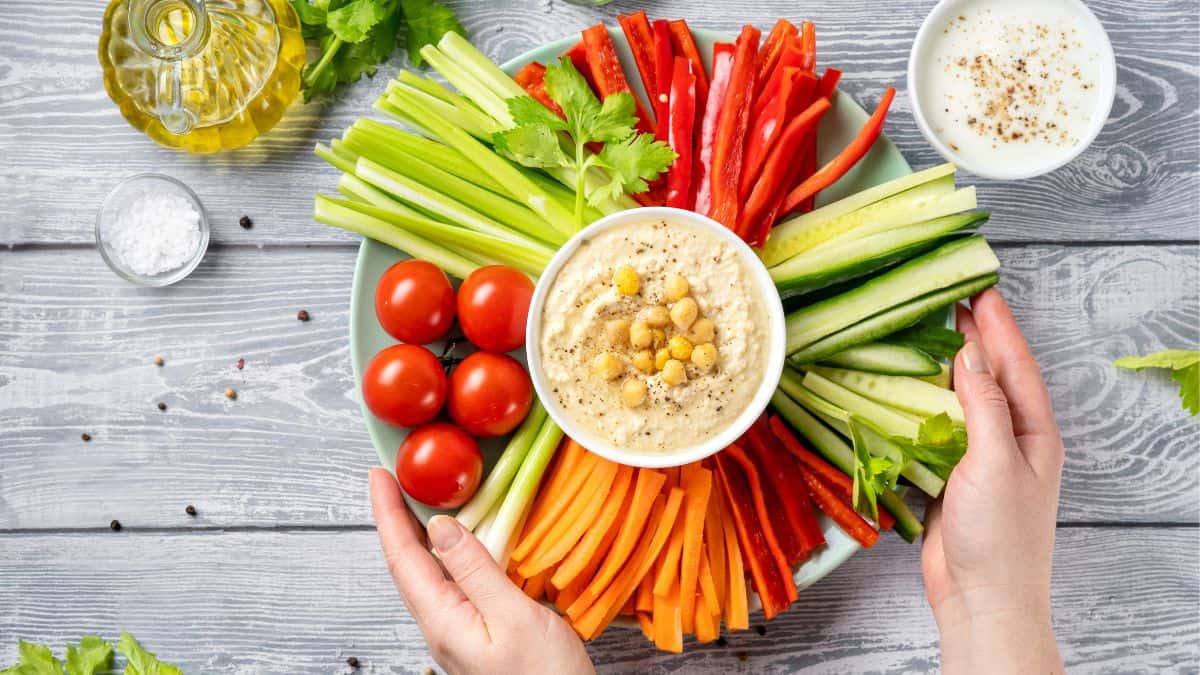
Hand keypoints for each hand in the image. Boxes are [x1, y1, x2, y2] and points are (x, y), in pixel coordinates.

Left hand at [369, 468, 593, 674]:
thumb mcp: (513, 616)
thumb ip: (476, 570)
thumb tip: (441, 527)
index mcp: (442, 620)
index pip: (403, 557)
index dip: (387, 513)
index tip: (378, 477)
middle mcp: (442, 627)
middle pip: (407, 565)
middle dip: (396, 519)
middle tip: (393, 481)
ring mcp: (458, 633)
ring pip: (427, 576)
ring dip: (418, 536)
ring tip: (417, 503)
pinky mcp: (478, 635)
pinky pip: (450, 586)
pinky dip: (447, 555)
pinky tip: (460, 546)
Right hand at [921, 289, 1064, 673]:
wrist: (982, 598)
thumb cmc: (1000, 536)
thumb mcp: (995, 461)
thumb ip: (984, 406)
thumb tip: (971, 356)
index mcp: (1034, 432)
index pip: (1016, 365)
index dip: (998, 325)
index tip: (980, 289)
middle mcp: (1011, 439)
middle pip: (994, 376)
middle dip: (977, 337)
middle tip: (954, 298)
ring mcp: (982, 458)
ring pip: (965, 400)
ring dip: (948, 367)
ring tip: (930, 332)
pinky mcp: (953, 476)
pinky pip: (940, 428)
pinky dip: (924, 404)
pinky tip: (909, 389)